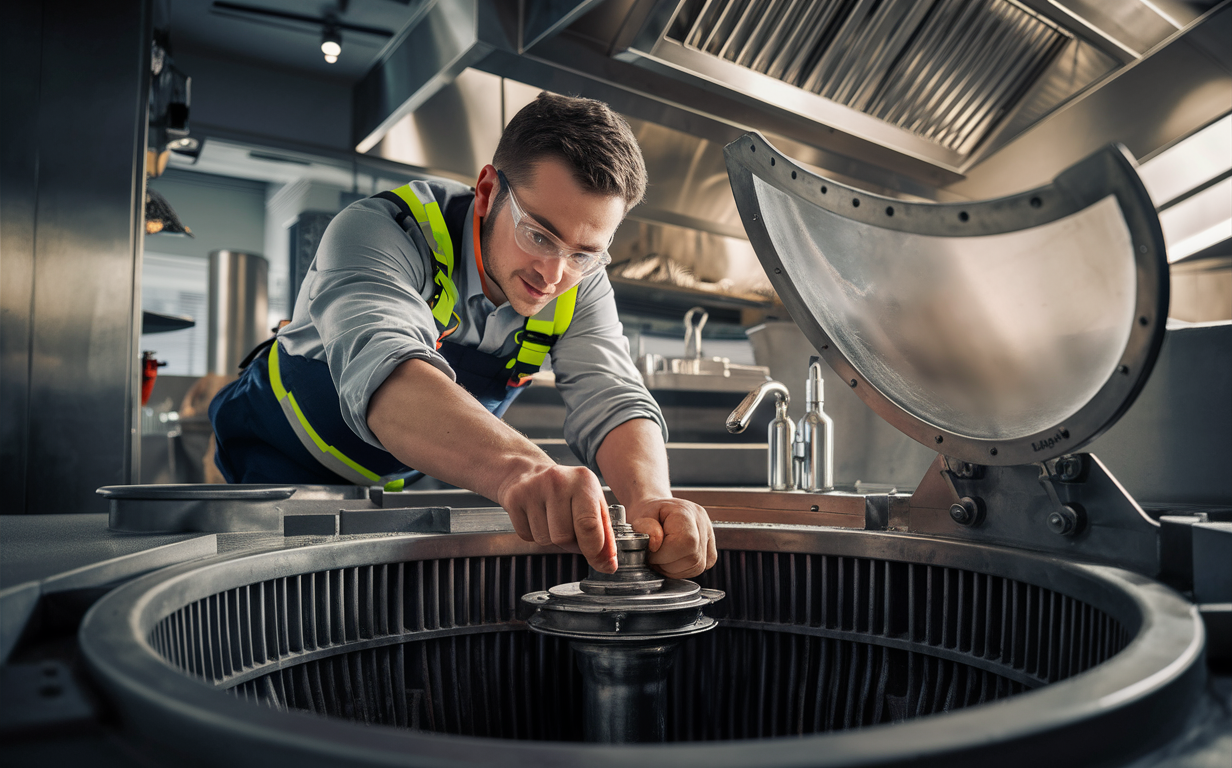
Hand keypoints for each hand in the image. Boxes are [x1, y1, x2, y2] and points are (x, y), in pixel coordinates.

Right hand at [497, 463, 617, 572]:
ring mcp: (533, 489)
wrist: (528, 473)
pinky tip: (537, 517)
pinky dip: (533, 534)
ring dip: (551, 539)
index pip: (589, 525)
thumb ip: (605, 535)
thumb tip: (608, 564)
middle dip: (570, 543)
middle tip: (570, 529)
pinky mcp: (514, 499)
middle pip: (564, 537)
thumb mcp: (592, 503)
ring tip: (552, 520)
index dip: (595, 551)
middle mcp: (558, 481)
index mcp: (583, 481)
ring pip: (544, 540)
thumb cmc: (566, 490)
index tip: (601, 564)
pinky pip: (526, 536)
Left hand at [627, 498, 716, 578]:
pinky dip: (683, 569)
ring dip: (674, 569)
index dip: (664, 554)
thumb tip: (656, 544)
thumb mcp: (639, 516)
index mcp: (686, 511)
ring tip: (662, 558)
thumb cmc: (649, 514)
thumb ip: (644, 528)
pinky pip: (700, 568)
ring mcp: (709, 536)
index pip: (685, 543)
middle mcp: (702, 522)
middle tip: (654, 557)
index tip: (650, 552)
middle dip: (668, 564)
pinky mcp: (710, 550)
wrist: (658, 510)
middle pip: (694, 558)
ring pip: (698, 567)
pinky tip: (672, 560)